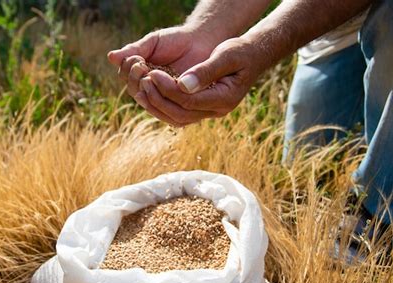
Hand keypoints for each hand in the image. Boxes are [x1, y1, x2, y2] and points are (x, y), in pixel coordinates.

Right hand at [107, 25, 217, 98]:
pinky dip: (161, 97)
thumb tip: (110, 57)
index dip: (127, 70)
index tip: (136, 59)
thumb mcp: (153, 42)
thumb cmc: (175, 40)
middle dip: (135, 78)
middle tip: (142, 66)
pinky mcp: (177, 103)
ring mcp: (162, 96)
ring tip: (151, 75)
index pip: (125, 76)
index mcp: (139, 72)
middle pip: (133, 89)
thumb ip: (134, 50)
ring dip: (146, 89)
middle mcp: (148, 86)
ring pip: (147, 99)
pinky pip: (164, 107)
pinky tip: (165, 86)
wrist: (201, 42)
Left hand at [137, 37, 264, 125]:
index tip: (153, 74)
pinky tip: (150, 94)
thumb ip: (206, 71)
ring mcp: (210, 112)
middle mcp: (217, 110)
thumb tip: (183, 85)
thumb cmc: (241, 52)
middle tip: (144, 82)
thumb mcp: (227, 55)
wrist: (252, 57)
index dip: (169, 90)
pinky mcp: (202, 108)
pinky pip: (179, 114)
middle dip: (159, 100)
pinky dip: (162, 107)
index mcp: (225, 99)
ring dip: (157, 107)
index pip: (190, 101)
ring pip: (177, 119)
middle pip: (181, 115)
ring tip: (140, 90)